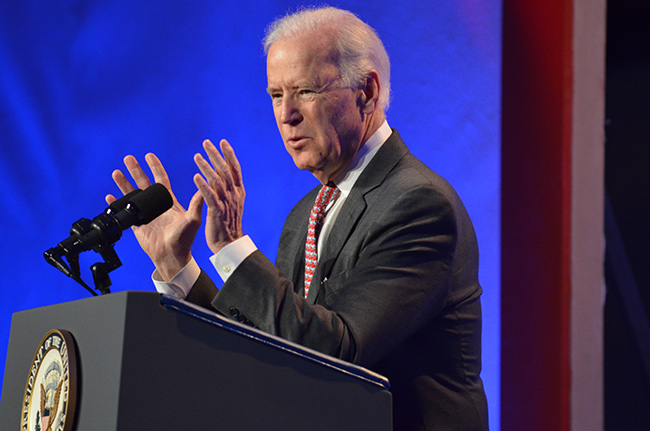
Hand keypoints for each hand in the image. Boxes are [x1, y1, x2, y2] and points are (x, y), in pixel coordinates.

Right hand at [106, 153, 203, 280]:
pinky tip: (110, 197)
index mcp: (169, 201)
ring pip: (132, 194)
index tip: (149, 155)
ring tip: (116, 172)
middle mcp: (156, 205)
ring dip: (124, 183)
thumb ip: (197, 203)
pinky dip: (116, 204)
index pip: (161, 179)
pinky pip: (124, 212)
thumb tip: (205, 185)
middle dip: (136, 170)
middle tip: (128, 158)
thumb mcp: (193, 219)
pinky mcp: (137, 225)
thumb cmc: (184, 239)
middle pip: (143, 183)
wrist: (171, 256)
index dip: (155, 167)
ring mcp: (145, 214)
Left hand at [193, 139, 244, 253]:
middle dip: (216, 155)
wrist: (229, 243)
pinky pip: (210, 196)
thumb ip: (228, 187)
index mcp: (238, 191)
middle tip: (206, 142)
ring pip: (217, 181)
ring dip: (207, 167)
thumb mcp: (232, 202)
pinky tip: (195, 176)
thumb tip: (223, 173)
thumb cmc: (228, 223)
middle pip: (225, 171)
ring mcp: (226, 203)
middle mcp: (234, 195)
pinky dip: (203, 186)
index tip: (222, 141)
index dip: (229, 154)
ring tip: (197, 156)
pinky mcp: (217, 212)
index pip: (235, 169)